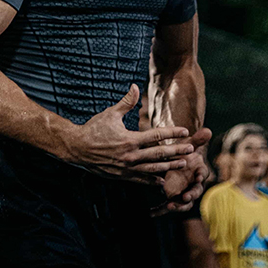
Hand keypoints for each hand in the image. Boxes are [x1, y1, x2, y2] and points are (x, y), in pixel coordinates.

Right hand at [65, 84, 193, 183]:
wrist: (77, 149)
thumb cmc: (93, 129)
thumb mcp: (110, 113)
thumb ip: (126, 102)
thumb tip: (135, 86)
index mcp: (129, 139)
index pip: (156, 136)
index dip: (172, 133)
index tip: (185, 131)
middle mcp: (130, 155)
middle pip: (159, 153)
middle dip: (176, 151)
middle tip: (191, 150)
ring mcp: (126, 167)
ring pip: (152, 168)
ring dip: (169, 166)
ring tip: (183, 164)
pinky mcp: (121, 175)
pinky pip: (140, 179)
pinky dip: (152, 180)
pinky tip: (162, 180)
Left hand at [150, 127, 211, 214]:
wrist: (175, 164)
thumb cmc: (184, 154)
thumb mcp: (188, 146)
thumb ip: (197, 140)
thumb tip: (208, 130)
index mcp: (199, 171)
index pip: (203, 174)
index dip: (201, 176)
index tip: (198, 176)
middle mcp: (193, 184)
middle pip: (195, 192)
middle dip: (191, 195)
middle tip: (186, 197)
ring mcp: (183, 193)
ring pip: (184, 203)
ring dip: (178, 206)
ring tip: (171, 206)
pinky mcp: (172, 199)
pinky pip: (167, 207)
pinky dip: (160, 210)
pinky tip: (151, 212)